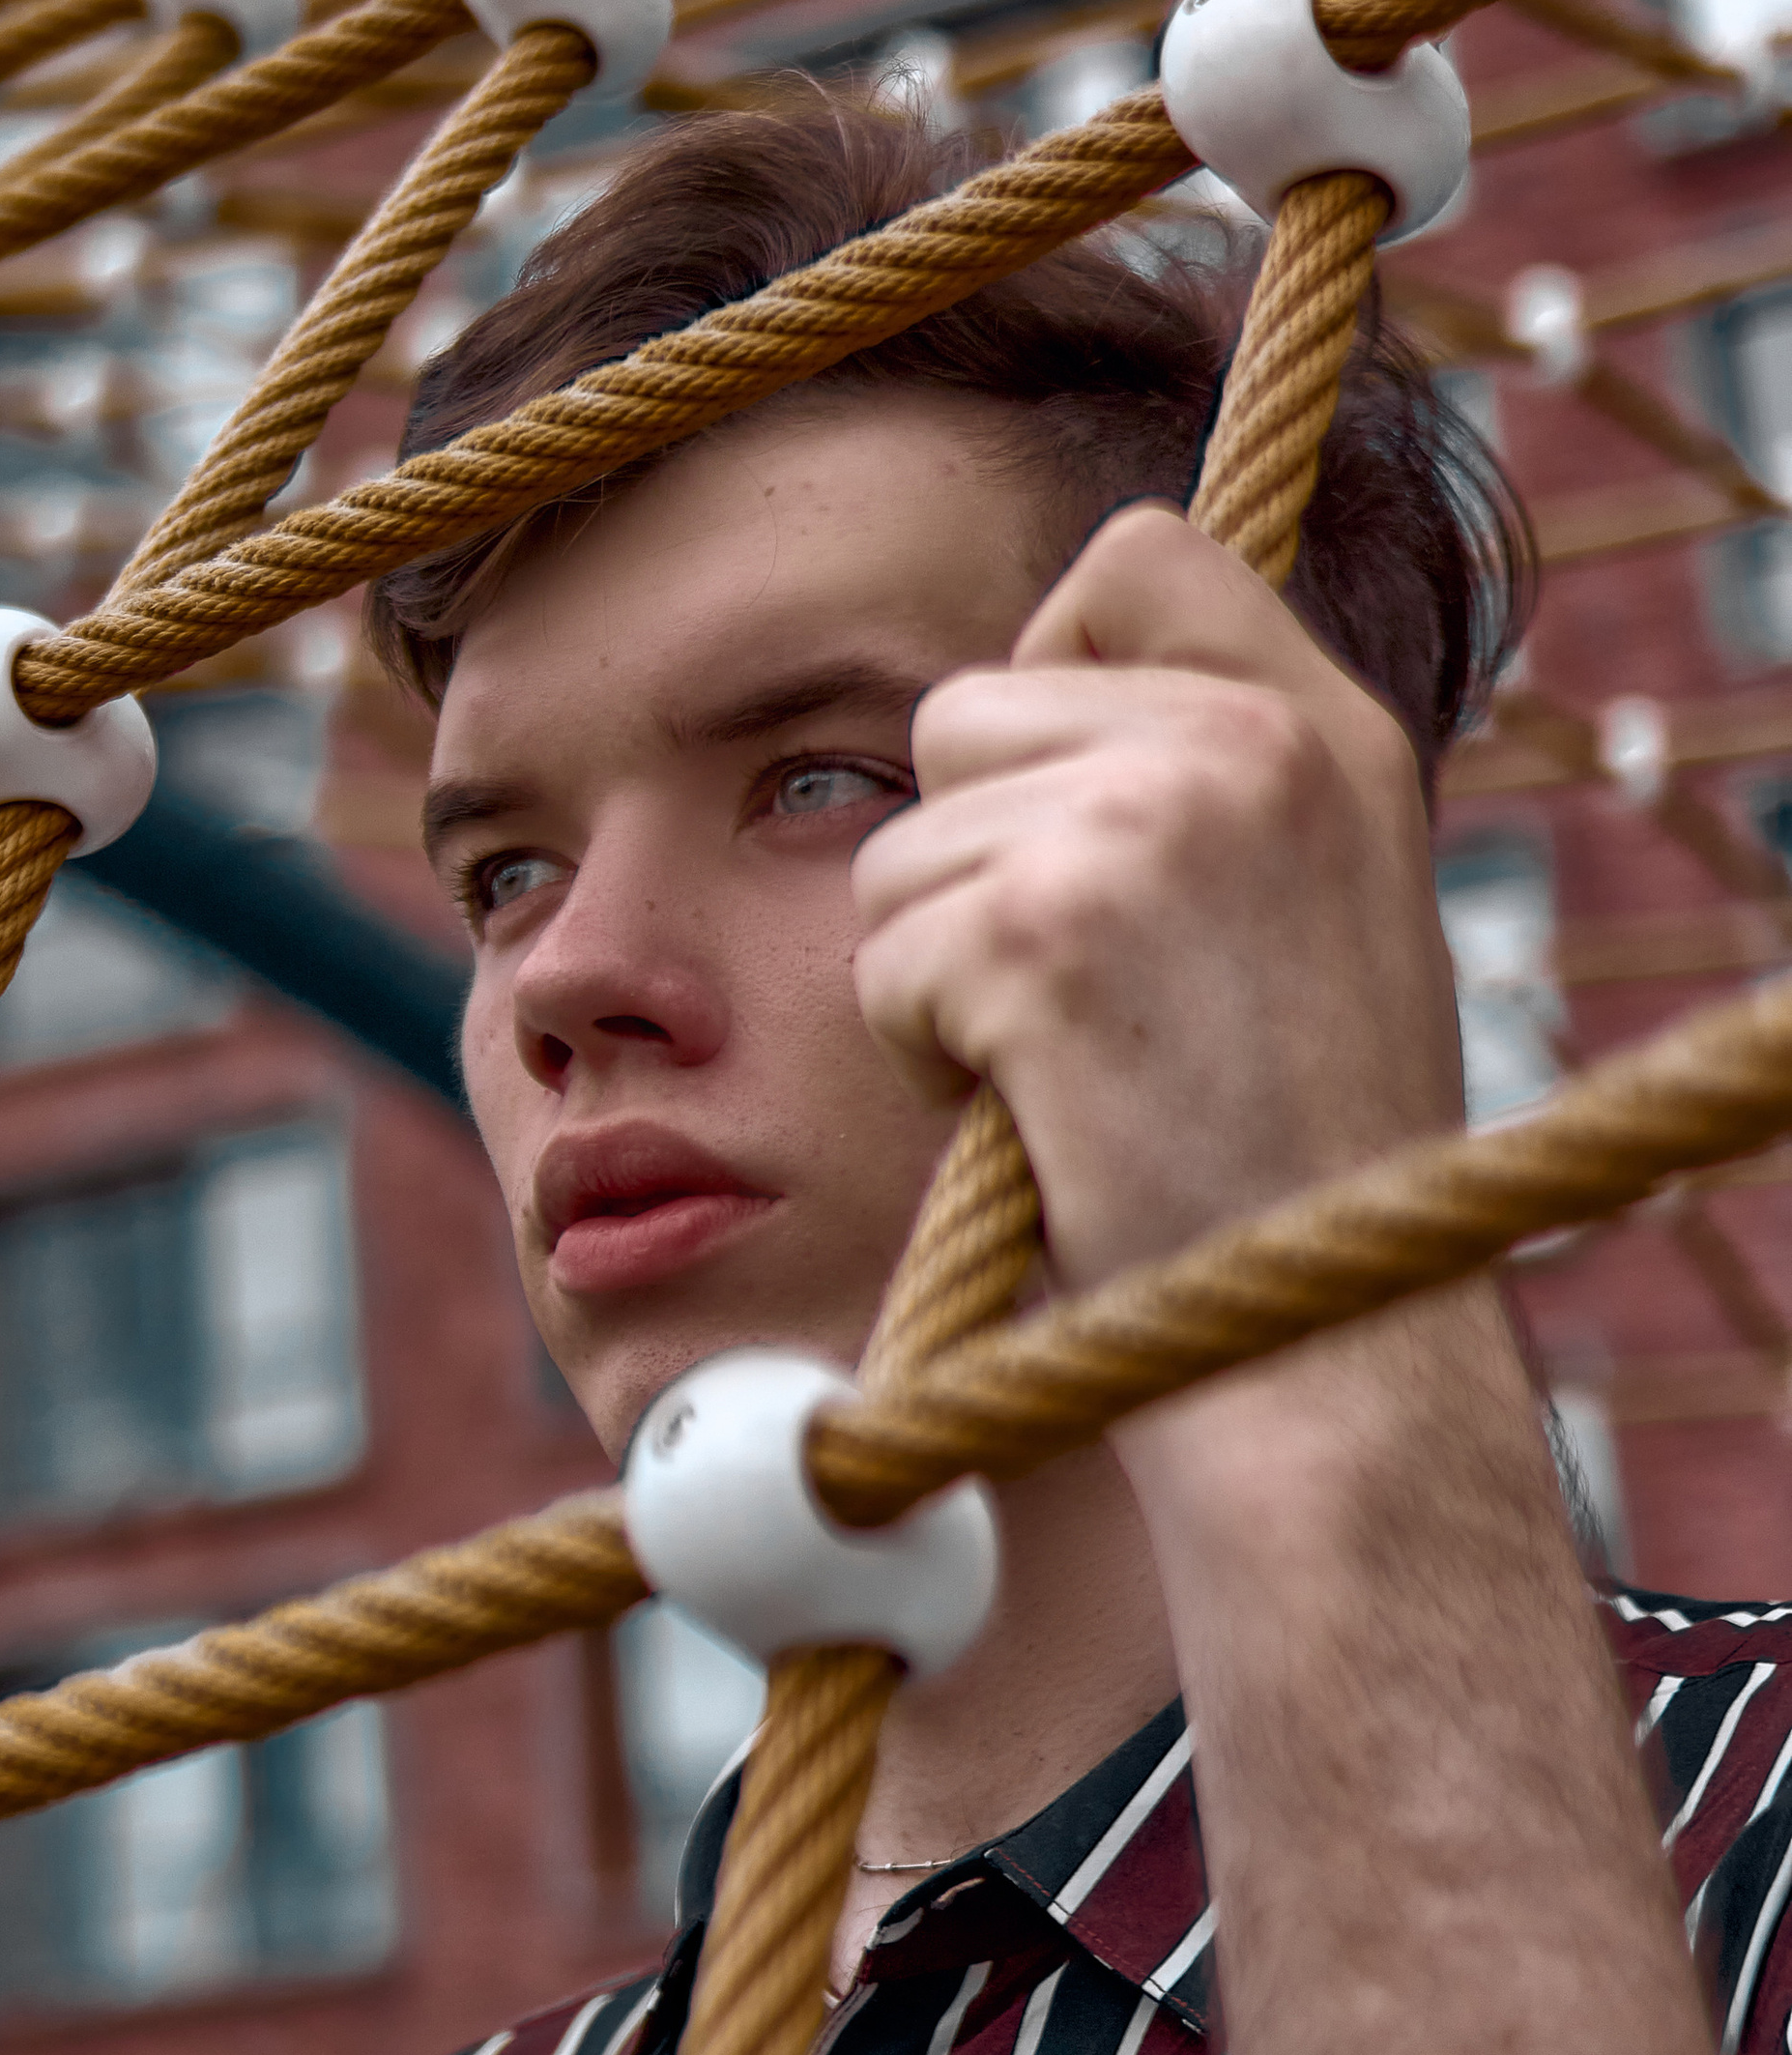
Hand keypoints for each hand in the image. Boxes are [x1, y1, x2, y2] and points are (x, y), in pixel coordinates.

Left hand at [851, 504, 1465, 1292]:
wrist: (1318, 1338)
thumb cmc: (1294, 1158)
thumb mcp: (1316, 909)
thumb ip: (1207, 779)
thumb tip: (1027, 679)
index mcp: (1326, 730)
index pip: (1132, 560)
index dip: (1050, 661)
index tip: (1055, 795)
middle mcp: (1247, 744)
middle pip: (962, 714)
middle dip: (970, 862)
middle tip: (1071, 997)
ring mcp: (1144, 826)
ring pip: (900, 848)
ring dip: (939, 971)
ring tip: (1066, 1070)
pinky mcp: (1039, 933)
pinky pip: (883, 957)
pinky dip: (922, 1050)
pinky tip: (1036, 1116)